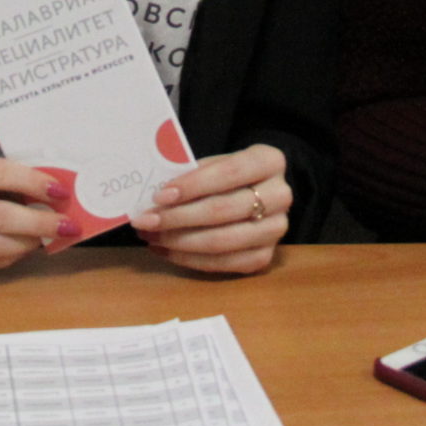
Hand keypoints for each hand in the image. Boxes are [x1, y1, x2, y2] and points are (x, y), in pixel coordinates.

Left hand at [133, 144, 288, 273]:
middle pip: (222, 210)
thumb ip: (191, 175)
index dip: (192, 185)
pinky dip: (189, 259)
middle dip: (177, 218)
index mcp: (269, 161)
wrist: (255, 191)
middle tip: (144, 221)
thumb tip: (154, 196)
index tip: (159, 196)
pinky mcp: (265, 257)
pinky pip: (224, 264)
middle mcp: (281, 196)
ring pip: (222, 242)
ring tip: (150, 236)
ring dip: (178, 242)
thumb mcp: (214, 163)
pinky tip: (164, 250)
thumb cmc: (226, 174)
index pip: (229, 173)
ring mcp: (276, 230)